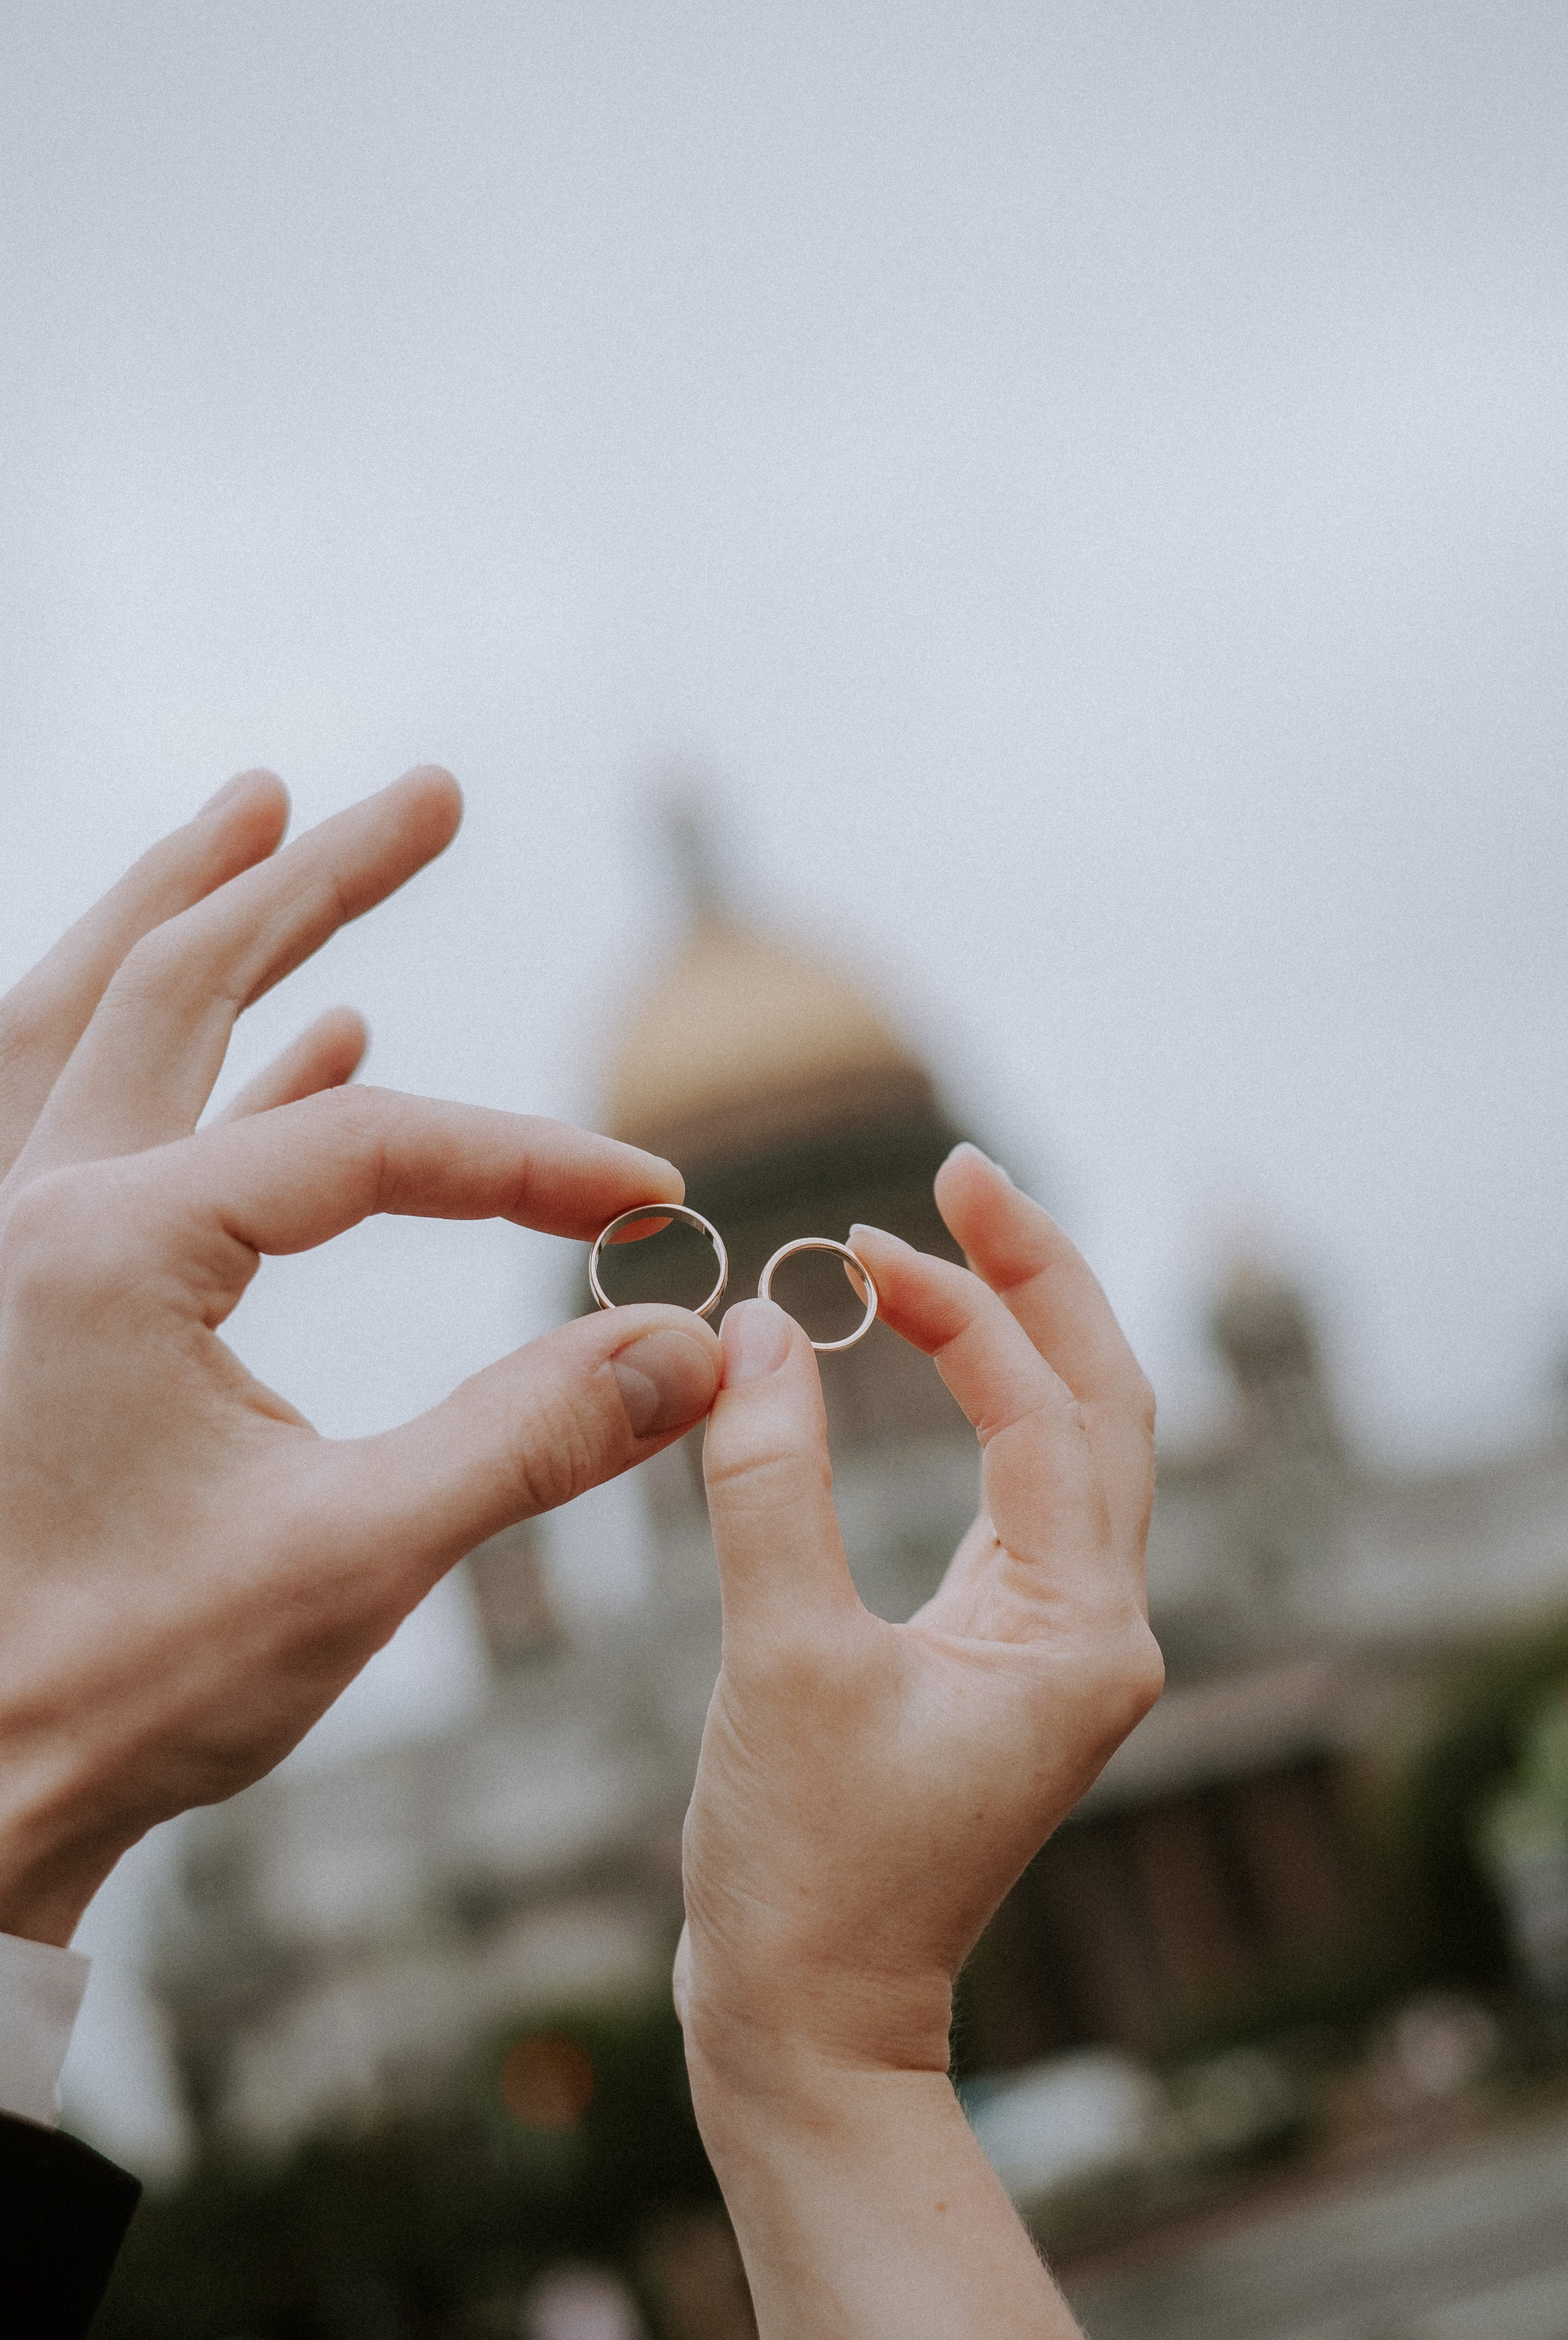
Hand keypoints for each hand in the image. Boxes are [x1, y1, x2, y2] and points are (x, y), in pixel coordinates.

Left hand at [0, 769, 719, 1946]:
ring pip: (102, 1021)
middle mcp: (40, 1209)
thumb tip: (694, 1346)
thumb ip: (534, 1438)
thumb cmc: (131, 1683)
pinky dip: (203, 1057)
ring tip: (274, 817)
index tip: (647, 1207)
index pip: (368, 1146)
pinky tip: (316, 1031)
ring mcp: (17, 1245)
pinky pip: (104, 1121)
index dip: (528, 1164)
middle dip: (314, 876)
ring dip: (197, 914)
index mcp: (115, 1246)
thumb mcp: (357, 1556)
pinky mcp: (32, 1298)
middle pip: (183, 974)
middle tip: (428, 792)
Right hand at [675, 1144, 1159, 2336]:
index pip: (1044, 1417)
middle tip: (962, 1171)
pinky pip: (1025, 1486)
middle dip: (1041, 1278)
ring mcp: (1061, 1637)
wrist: (809, 2016)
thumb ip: (770, 1483)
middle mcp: (1099, 1627)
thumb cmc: (801, 1867)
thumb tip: (757, 1330)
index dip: (963, 1311)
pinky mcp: (1007, 1645)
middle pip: (1110, 1401)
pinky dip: (988, 1399)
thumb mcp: (781, 1659)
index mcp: (1081, 1634)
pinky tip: (935, 1344)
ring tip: (950, 1227)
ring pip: (1079, 1437)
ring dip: (1023, 1327)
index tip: (863, 1244)